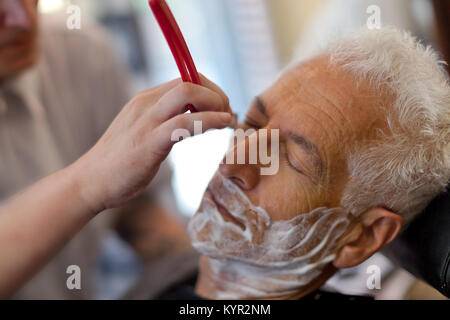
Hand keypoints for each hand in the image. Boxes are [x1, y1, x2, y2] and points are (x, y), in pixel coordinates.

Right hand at [72, 75, 232, 211]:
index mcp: (145, 100)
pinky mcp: (148, 142)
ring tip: (229, 119)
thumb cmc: (120, 163)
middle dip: (217, 93)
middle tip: (229, 114)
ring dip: (217, 103)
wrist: (89, 183)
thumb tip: (193, 123)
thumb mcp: (144, 133)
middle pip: (190, 80)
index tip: (223, 108)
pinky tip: (223, 124)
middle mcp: (145, 103)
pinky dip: (210, 120)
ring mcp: (146, 121)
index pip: (185, 79)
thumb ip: (165, 124)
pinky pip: (185, 123)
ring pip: (188, 93)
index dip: (210, 89)